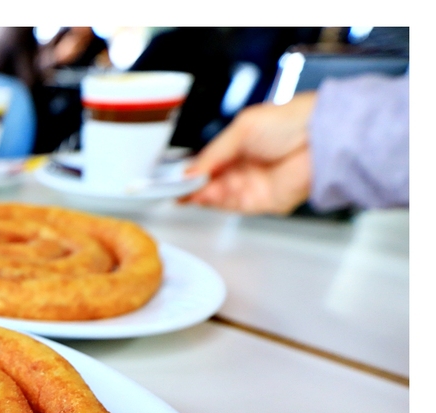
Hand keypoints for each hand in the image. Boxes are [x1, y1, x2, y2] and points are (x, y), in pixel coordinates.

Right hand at [183, 92, 317, 213]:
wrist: (321, 139)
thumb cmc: (291, 122)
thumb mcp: (241, 129)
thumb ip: (213, 153)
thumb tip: (189, 171)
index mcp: (241, 146)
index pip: (208, 163)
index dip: (190, 171)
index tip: (173, 178)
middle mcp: (246, 167)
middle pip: (210, 182)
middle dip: (192, 186)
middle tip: (175, 187)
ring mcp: (253, 185)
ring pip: (218, 197)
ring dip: (201, 194)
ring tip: (187, 191)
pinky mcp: (263, 202)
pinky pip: (233, 207)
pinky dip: (216, 203)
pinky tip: (204, 196)